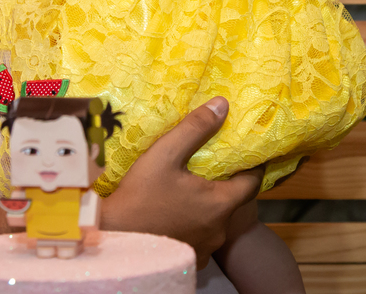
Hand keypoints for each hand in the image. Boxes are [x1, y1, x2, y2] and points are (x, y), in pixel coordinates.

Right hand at [99, 97, 262, 268]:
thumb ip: (195, 128)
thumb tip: (222, 105)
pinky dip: (192, 225)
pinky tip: (175, 215)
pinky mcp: (189, 260)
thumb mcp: (165, 155)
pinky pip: (198, 238)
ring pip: (213, 221)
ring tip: (190, 189)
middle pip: (231, 202)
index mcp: (219, 203)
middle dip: (224, 184)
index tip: (248, 154)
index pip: (252, 183)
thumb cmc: (140, 197)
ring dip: (206, 206)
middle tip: (211, 167)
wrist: (112, 240)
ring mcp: (205, 248)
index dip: (253, 167)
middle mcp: (218, 229)